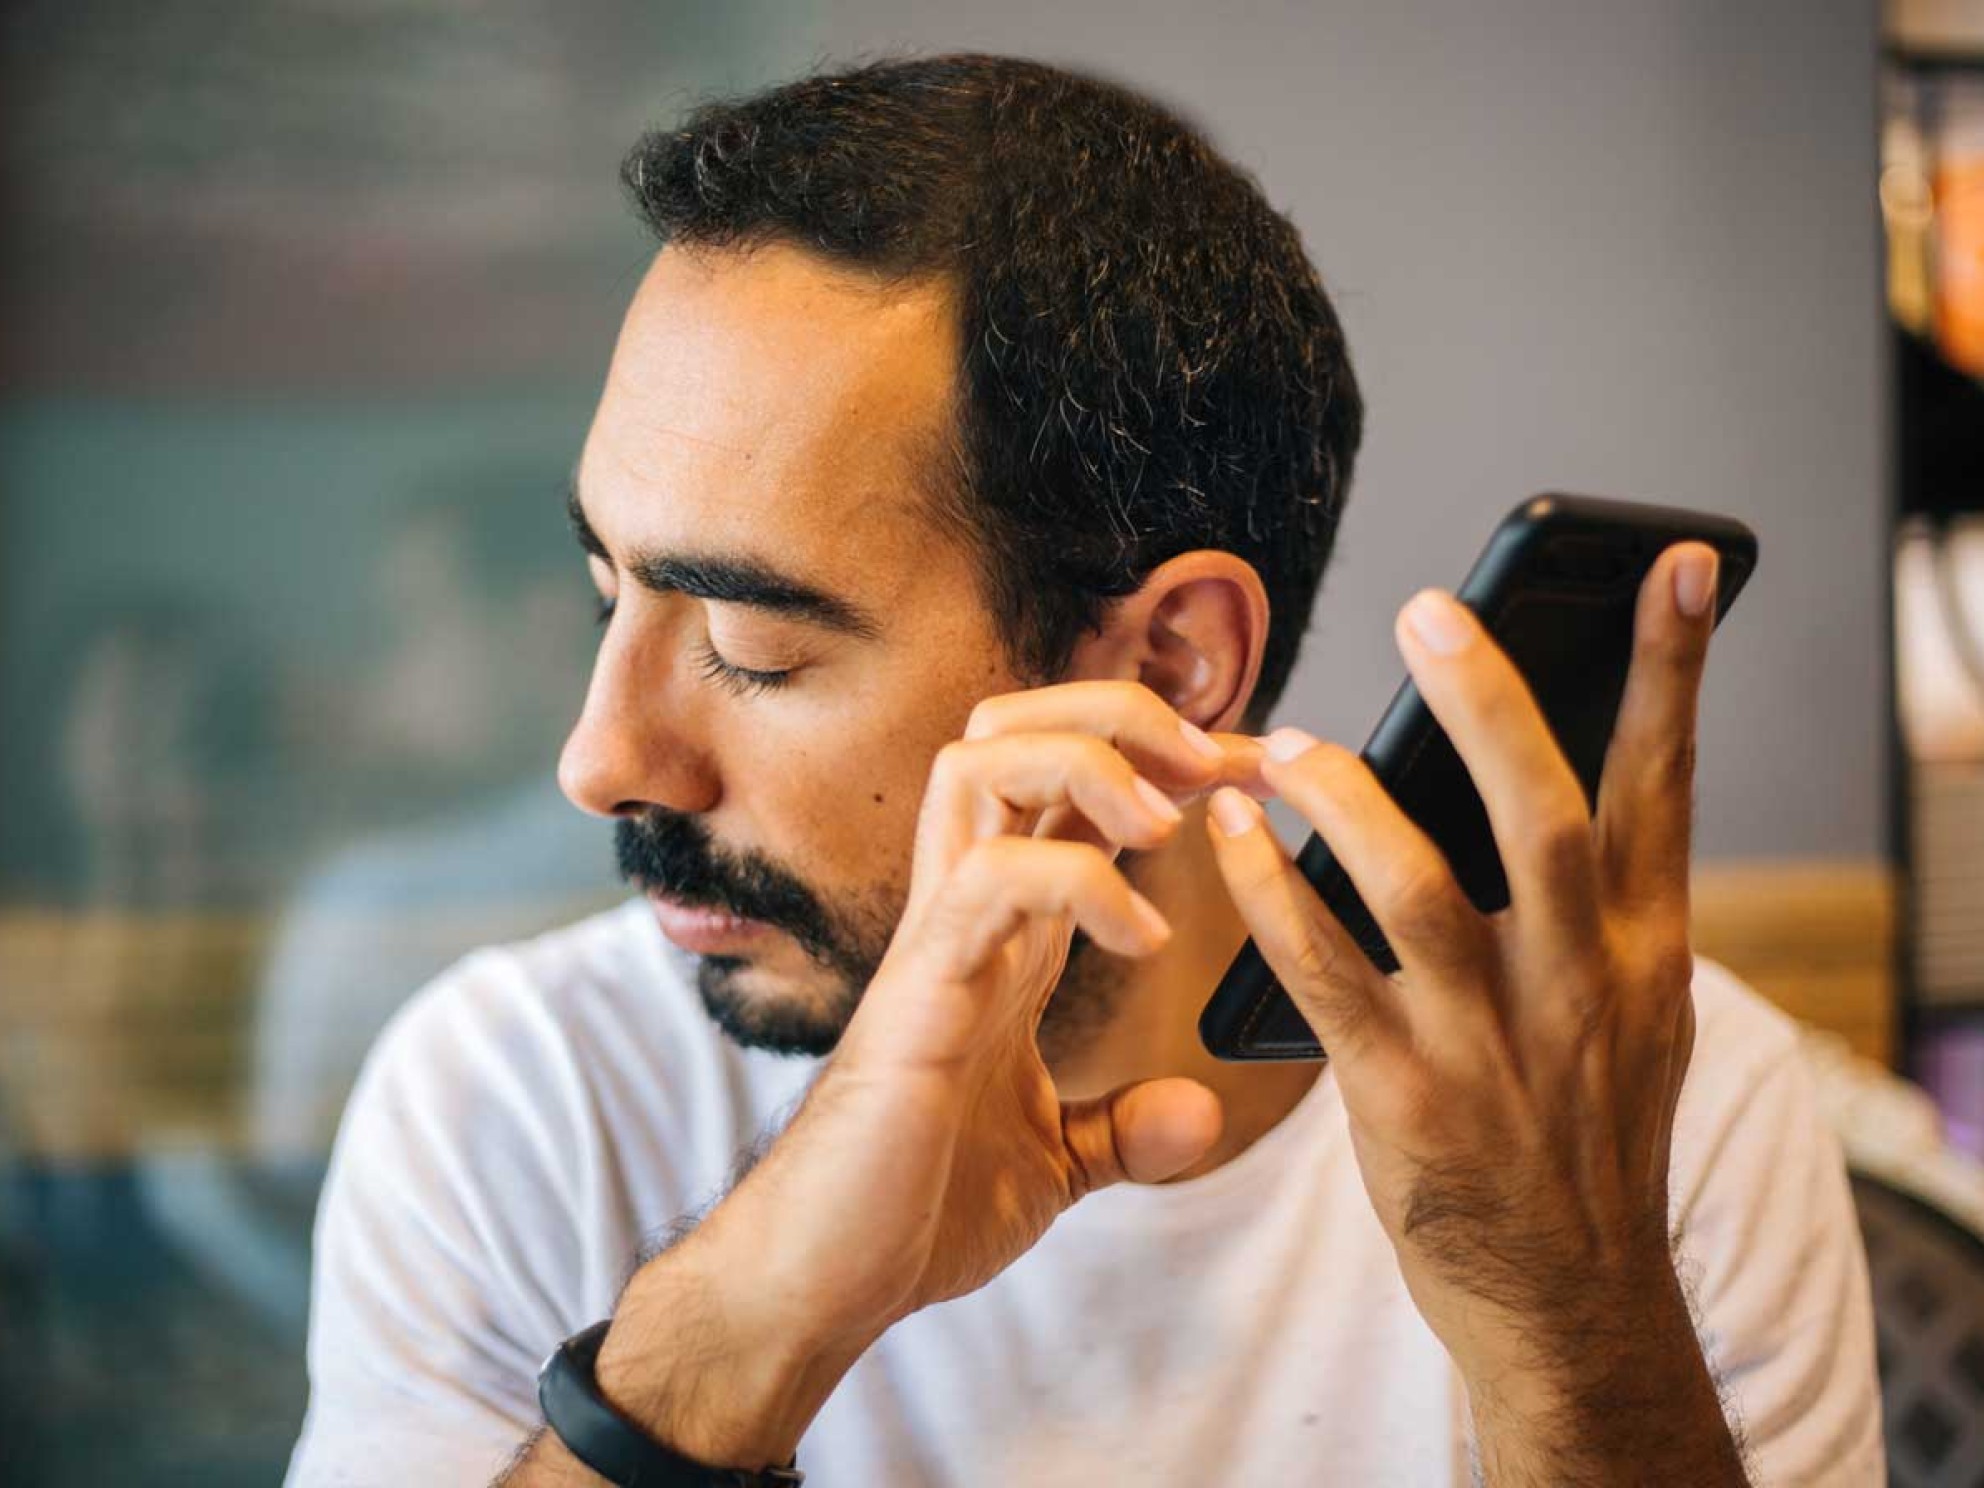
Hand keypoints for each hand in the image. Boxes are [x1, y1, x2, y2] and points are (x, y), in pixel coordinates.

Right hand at [597, 682, 1248, 1464]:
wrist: (825, 1281)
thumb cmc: (913, 1209)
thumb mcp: (1054, 1162)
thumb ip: (1121, 1127)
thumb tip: (1196, 1111)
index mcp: (1004, 933)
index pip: (1068, 787)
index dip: (1162, 756)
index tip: (1252, 772)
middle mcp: (967, 910)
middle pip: (1011, 727)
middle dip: (1118, 712)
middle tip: (1213, 763)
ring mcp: (937, 938)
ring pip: (980, 762)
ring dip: (1092, 762)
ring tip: (1169, 823)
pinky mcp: (920, 988)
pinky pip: (992, 876)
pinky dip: (1081, 881)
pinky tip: (1140, 938)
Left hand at [1204, 541, 1746, 1479]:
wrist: (1569, 1300)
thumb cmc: (1586, 1136)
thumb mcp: (1633, 1017)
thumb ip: (1597, 907)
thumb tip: (1541, 779)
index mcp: (1644, 954)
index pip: (1667, 788)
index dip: (1674, 673)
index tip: (1676, 567)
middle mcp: (1579, 989)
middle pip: (1542, 816)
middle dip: (1490, 705)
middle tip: (1431, 611)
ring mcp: (1492, 1046)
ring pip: (1420, 886)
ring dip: (1347, 797)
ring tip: (1285, 741)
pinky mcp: (1406, 1098)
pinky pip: (1323, 974)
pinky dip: (1273, 894)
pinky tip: (1235, 837)